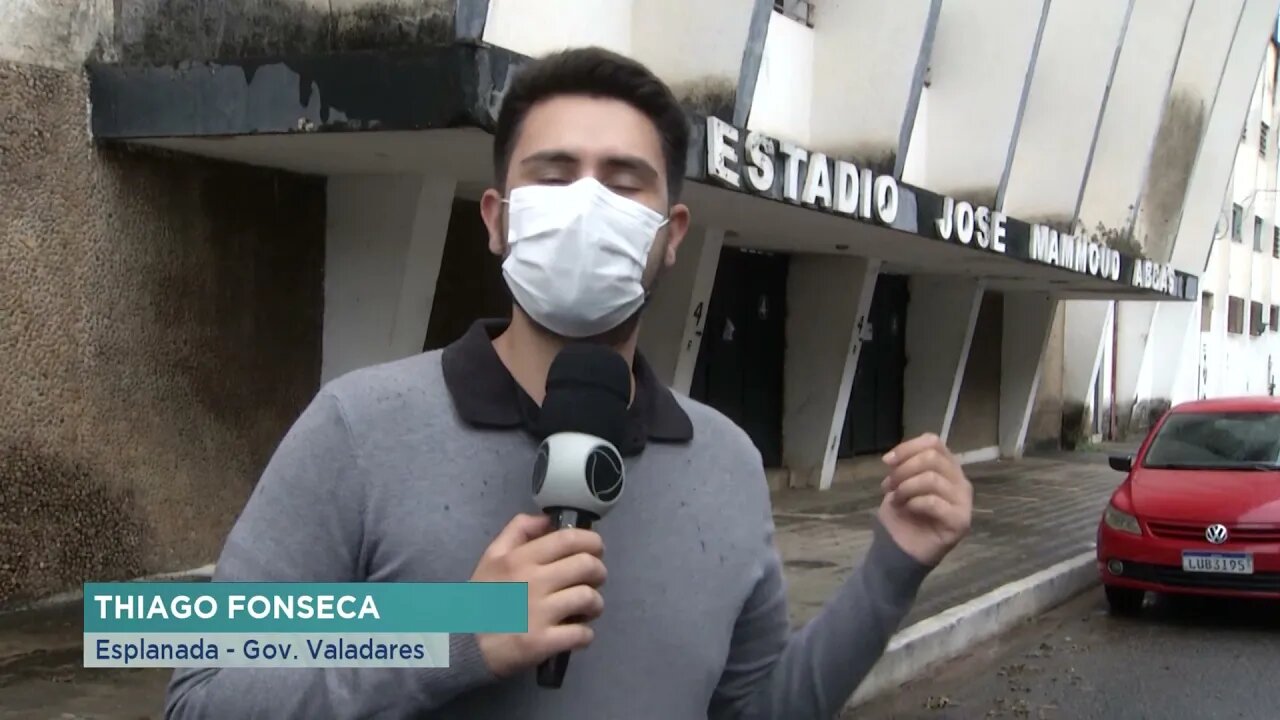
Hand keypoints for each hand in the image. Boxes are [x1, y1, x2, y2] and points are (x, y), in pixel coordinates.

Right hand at [469, 514, 607, 677]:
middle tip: (594, 580)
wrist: (462, 645)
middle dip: (599, 572)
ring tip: (588, 609)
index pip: (569, 539)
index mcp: (520, 558)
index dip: (592, 541)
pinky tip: (577, 633)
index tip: (596, 549)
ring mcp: (539, 613)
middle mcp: (532, 582)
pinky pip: (582, 634)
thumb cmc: (482, 598)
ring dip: (595, 604)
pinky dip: (586, 635)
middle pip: (586, 566)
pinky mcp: (543, 642)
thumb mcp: (491, 557)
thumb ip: (517, 531)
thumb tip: (547, 519)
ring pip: (589, 599)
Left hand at [877, 433, 972, 566]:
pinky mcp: (960, 521)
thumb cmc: (903, 514)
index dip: (908, 448)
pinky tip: (907, 509)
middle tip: (889, 486)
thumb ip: (903, 466)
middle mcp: (959, 481)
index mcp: (947, 468)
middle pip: (932, 457)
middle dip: (904, 469)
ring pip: (932, 478)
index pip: (934, 442)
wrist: (901, 548)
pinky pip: (934, 502)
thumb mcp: (899, 483)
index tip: (887, 462)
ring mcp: (963, 502)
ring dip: (906, 487)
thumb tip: (892, 457)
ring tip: (896, 499)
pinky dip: (913, 503)